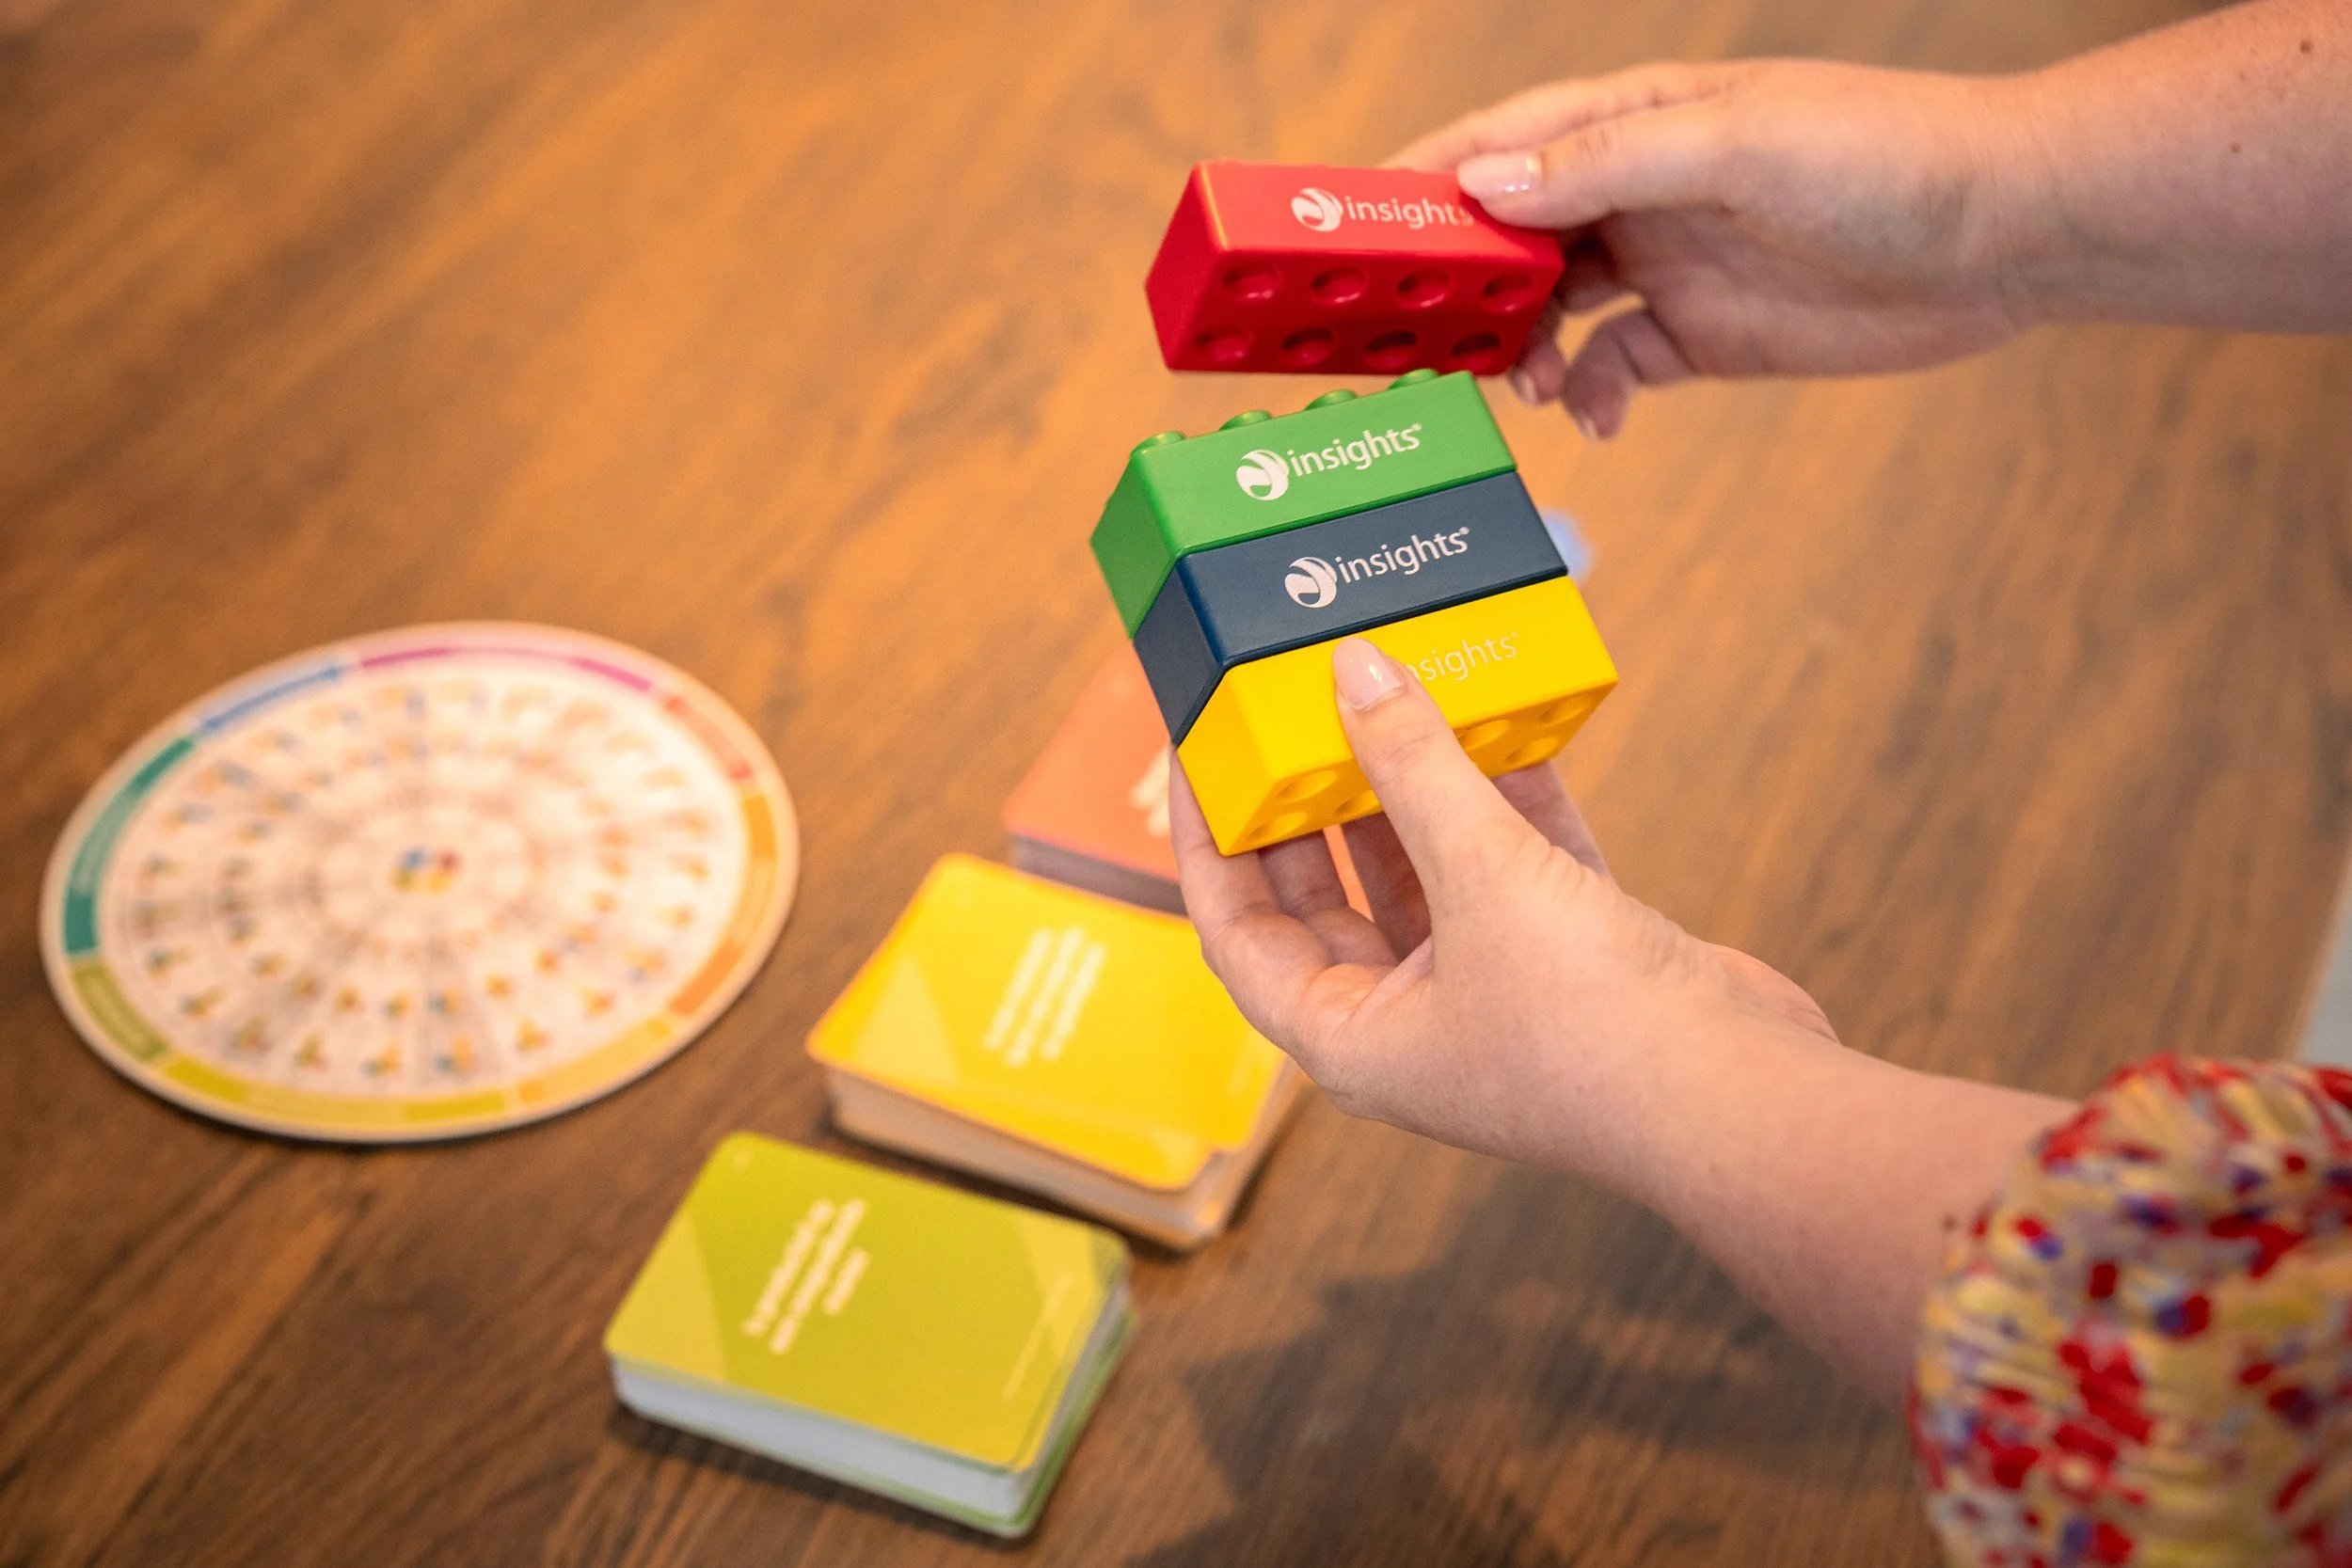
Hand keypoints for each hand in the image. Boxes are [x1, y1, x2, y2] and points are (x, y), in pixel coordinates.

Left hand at [1170, 634, 1837, 1189]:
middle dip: (1310, 803)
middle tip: (1287, 709)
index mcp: (1351, 1038)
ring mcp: (1493, 992)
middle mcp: (1409, 1023)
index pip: (1240, 933)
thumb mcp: (1481, 877)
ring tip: (1384, 693)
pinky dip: (1505, 799)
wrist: (1746, 1101)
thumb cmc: (1589, 1029)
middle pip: (1329, 895)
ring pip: (1427, 872)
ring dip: (1412, 788)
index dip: (1209, 845)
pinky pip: (1516, 866)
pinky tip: (1497, 723)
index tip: (1197, 759)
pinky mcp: (1572, 960)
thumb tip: (1353, 671)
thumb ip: (1412, 768)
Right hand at [1390, 60, 2037, 436]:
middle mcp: (1638, 188)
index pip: (1499, 144)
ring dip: (1515, 348)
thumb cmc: (1885, 157)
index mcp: (1636, 121)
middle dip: (1455, 282)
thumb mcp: (1735, 146)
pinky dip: (1586, 395)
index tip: (1350, 235)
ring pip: (1549, 308)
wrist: (2006, 233)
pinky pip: (1611, 368)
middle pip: (1509, 233)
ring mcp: (1668, 262)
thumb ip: (1605, 167)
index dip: (1422, 185)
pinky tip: (1591, 418)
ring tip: (1511, 387)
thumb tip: (1482, 187)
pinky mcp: (1702, 334)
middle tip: (1405, 337)